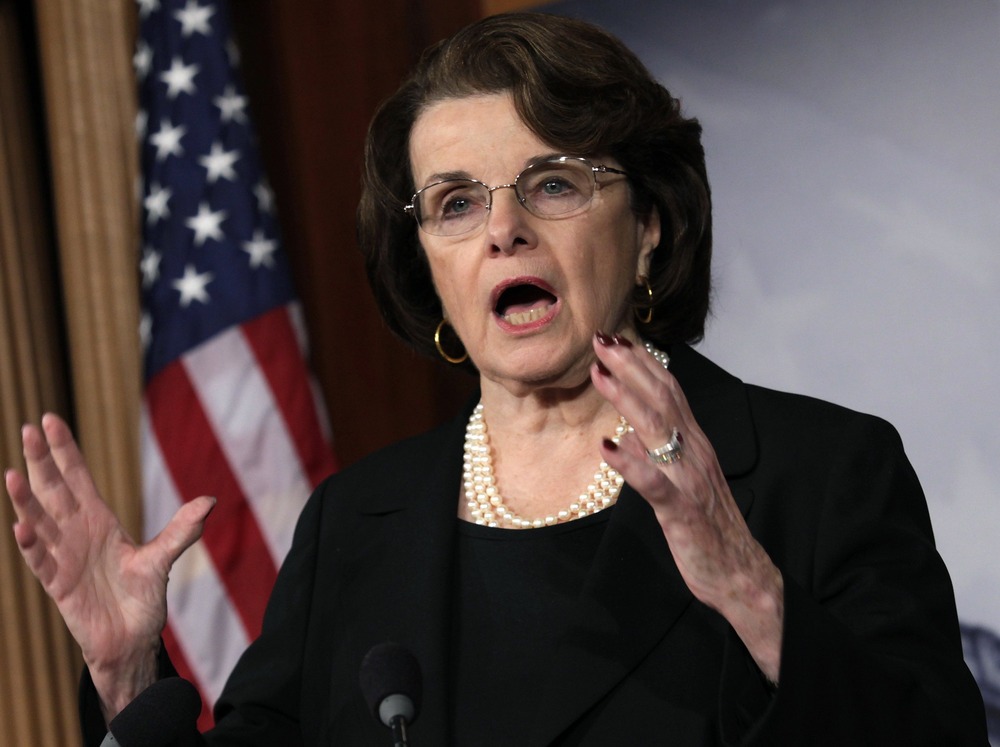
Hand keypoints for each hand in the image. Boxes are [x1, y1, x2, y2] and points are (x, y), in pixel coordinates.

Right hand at [4, 413, 214, 717]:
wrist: (131, 640)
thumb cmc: (141, 599)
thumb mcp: (162, 559)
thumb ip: (182, 530)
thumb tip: (210, 500)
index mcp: (98, 520)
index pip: (77, 477)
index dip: (64, 450)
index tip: (50, 419)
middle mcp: (76, 533)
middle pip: (54, 489)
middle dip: (41, 460)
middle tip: (28, 427)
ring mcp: (64, 557)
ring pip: (39, 521)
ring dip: (26, 499)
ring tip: (13, 473)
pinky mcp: (59, 585)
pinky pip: (41, 562)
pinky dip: (32, 545)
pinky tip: (22, 527)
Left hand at [591, 335, 782, 681]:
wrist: (739, 575)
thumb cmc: (706, 527)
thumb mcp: (677, 483)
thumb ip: (655, 455)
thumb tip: (625, 434)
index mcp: (694, 444)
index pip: (669, 392)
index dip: (643, 363)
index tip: (616, 339)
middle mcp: (695, 453)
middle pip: (663, 398)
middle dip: (631, 366)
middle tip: (602, 339)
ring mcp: (689, 480)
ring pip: (658, 429)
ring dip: (627, 398)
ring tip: (599, 375)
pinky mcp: (682, 511)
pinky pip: (654, 483)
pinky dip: (629, 463)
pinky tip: (606, 446)